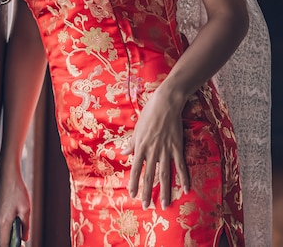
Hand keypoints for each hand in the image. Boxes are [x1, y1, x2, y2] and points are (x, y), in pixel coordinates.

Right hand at [0, 168, 30, 246]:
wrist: (8, 174)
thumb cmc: (17, 190)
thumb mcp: (26, 209)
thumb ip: (25, 226)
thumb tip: (24, 239)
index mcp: (3, 222)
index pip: (3, 244)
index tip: (20, 246)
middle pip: (0, 240)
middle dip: (10, 243)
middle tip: (20, 241)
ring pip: (0, 232)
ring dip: (9, 235)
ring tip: (19, 231)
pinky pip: (0, 225)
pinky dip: (7, 228)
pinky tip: (15, 222)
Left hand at [121, 87, 189, 209]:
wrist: (165, 103)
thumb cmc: (149, 114)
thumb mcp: (137, 129)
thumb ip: (132, 143)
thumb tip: (123, 152)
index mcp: (141, 146)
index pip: (135, 169)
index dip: (134, 183)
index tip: (133, 195)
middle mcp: (152, 151)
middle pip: (149, 175)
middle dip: (148, 192)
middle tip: (147, 206)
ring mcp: (165, 150)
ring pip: (165, 174)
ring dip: (165, 191)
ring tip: (165, 204)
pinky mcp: (177, 147)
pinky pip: (181, 165)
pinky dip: (184, 177)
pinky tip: (186, 189)